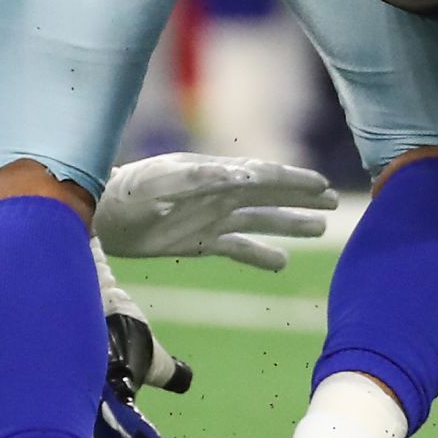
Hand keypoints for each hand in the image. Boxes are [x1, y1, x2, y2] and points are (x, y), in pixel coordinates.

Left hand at [91, 247, 193, 437]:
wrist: (87, 284)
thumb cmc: (109, 316)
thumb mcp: (138, 353)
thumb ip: (157, 371)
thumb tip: (183, 381)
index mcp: (93, 412)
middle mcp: (86, 410)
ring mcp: (90, 395)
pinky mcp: (101, 374)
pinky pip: (120, 407)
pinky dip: (138, 429)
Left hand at [92, 153, 334, 268]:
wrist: (102, 216)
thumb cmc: (130, 192)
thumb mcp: (164, 181)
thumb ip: (203, 178)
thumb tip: (247, 176)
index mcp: (215, 174)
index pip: (263, 175)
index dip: (294, 180)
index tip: (322, 185)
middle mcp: (219, 194)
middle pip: (270, 196)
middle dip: (301, 199)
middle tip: (335, 202)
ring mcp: (212, 218)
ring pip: (261, 222)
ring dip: (289, 225)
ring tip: (320, 230)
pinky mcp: (200, 242)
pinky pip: (238, 249)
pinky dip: (261, 256)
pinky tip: (282, 263)